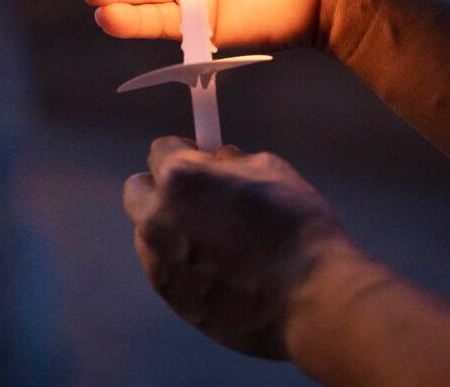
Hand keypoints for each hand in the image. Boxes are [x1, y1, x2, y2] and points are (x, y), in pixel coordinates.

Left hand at [123, 136, 351, 357]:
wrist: (311, 299)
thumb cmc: (296, 226)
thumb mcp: (271, 170)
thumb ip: (231, 161)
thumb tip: (216, 159)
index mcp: (178, 178)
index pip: (161, 149)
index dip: (186, 150)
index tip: (204, 159)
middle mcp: (157, 219)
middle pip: (138, 189)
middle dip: (162, 186)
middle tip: (199, 194)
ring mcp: (159, 263)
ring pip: (149, 232)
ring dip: (171, 226)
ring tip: (219, 238)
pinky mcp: (170, 297)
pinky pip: (164, 266)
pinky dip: (183, 261)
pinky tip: (222, 269)